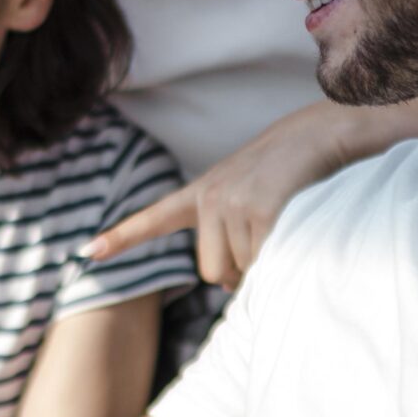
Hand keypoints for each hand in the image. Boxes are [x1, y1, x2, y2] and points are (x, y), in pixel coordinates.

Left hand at [87, 101, 417, 288]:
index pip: (155, 218)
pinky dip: (283, 261)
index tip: (87, 253)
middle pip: (211, 273)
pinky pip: (265, 265)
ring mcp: (233, 204)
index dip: (121, 238)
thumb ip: (230, 234)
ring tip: (287, 223)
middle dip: (238, 271)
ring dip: (266, 263)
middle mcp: (210, 197)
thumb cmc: (296, 171)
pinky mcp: (260, 213)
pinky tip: (298, 228)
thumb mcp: (251, 193)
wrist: (329, 130)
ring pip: (241, 272)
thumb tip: (227, 286)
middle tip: (268, 237)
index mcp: (203, 192)